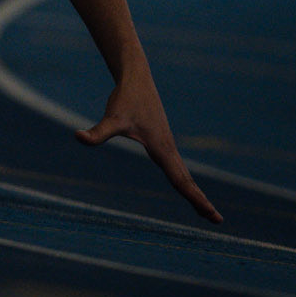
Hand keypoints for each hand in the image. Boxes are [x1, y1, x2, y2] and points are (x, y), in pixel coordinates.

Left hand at [77, 73, 222, 223]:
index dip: (195, 198)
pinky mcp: (162, 141)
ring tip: (205, 210)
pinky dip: (184, 180)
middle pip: (187, 180)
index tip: (212, 213)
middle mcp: (168, 148)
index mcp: (162, 148)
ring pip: (183, 174)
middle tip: (217, 220)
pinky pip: (176, 167)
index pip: (181, 180)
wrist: (136, 76)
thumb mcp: (112, 118)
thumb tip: (78, 138)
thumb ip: (98, 133)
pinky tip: (184, 185)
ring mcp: (167, 145)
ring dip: (194, 192)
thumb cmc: (125, 98)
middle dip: (200, 200)